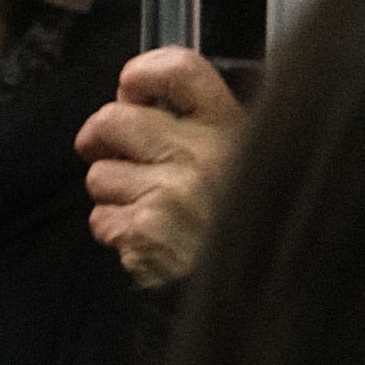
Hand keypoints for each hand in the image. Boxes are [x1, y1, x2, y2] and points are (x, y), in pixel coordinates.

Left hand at [77, 44, 246, 286]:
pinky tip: (149, 237)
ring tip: (150, 208)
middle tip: (109, 150)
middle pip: (112, 119)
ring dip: (113, 192)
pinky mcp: (146, 232)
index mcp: (232, 129)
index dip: (141, 74)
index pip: (178, 70)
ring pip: (99, 174)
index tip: (131, 89)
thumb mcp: (251, 160)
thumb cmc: (251, 226)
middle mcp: (202, 156)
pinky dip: (116, 230)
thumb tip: (144, 98)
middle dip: (100, 138)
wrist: (265, 294)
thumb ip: (205, 126)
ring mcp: (171, 194)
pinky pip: (101, 219)